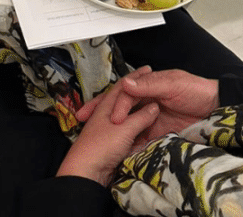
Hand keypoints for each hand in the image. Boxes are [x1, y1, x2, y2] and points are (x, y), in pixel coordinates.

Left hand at [56, 67, 158, 186]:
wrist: (87, 172)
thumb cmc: (103, 146)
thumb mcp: (125, 129)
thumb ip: (141, 117)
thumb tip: (154, 106)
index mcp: (107, 105)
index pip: (123, 86)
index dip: (136, 77)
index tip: (148, 69)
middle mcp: (106, 114)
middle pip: (124, 100)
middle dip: (136, 93)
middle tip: (151, 86)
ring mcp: (108, 129)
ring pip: (126, 116)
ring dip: (138, 112)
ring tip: (153, 107)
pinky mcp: (111, 144)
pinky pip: (127, 132)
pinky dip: (136, 128)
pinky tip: (145, 130)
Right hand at [77, 69, 219, 142]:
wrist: (217, 109)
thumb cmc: (196, 90)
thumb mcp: (173, 84)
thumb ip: (149, 86)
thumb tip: (125, 85)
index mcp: (147, 87)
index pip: (124, 94)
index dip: (115, 104)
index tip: (112, 118)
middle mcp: (145, 102)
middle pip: (119, 108)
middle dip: (100, 115)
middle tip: (85, 122)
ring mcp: (150, 119)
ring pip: (125, 124)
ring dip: (112, 132)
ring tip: (97, 141)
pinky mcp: (157, 133)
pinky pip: (139, 139)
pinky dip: (128, 144)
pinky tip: (119, 150)